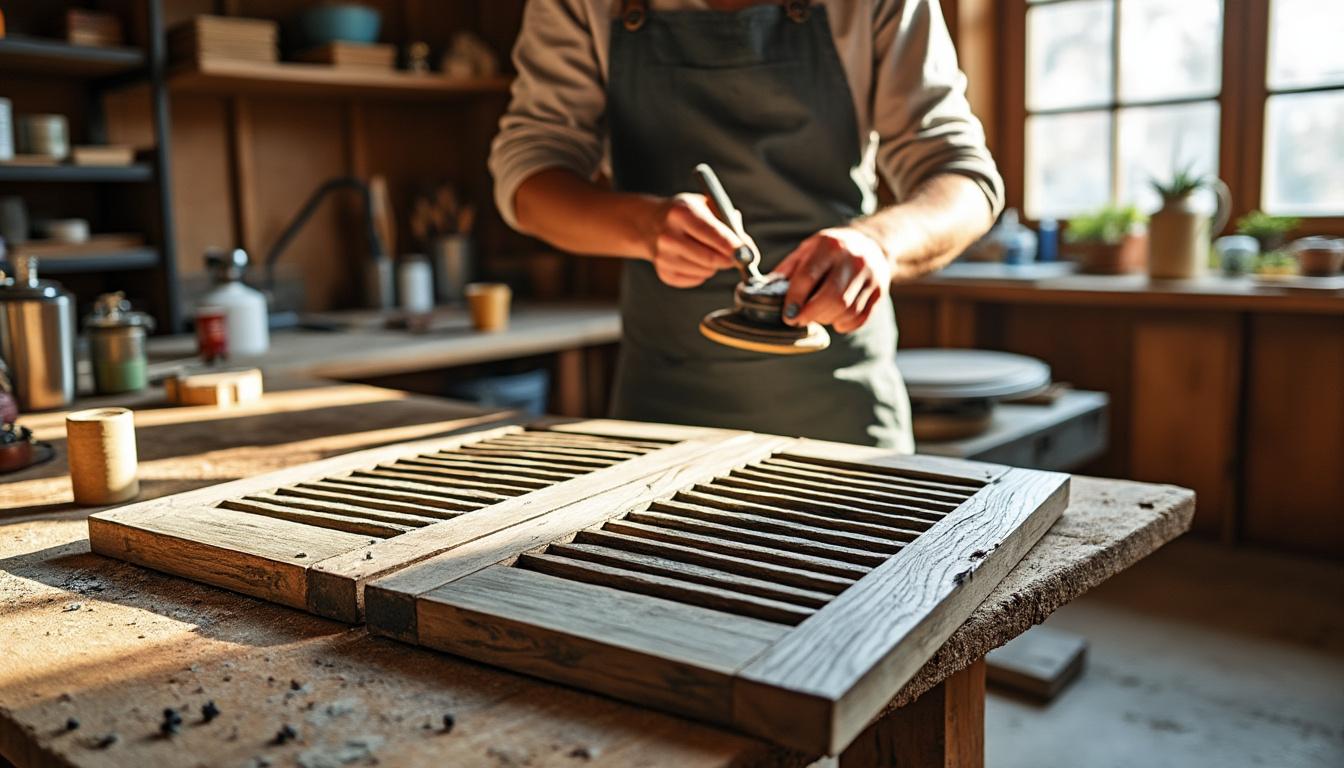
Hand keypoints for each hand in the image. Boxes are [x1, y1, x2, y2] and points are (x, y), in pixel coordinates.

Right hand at [645, 193, 747, 287]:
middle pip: (711, 258)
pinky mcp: (663, 273)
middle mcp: (669, 236)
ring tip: (708, 252)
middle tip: (736, 257)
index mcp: (681, 213)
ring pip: (706, 271)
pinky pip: (696, 280)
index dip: (735, 247)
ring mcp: (663, 257)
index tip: (747, 253)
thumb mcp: (704, 205)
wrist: (648, 224)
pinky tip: (695, 259)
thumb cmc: (684, 213)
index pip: (714, 235)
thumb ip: (729, 223)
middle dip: (729, 260)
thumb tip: (748, 249)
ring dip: (715, 265)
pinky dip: (702, 273)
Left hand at [773, 227, 890, 333]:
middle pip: (832, 298)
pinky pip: (860, 318)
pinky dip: (844, 325)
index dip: (795, 299)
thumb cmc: (831, 250)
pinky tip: (835, 319)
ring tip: (818, 315)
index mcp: (830, 246)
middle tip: (799, 319)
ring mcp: (870, 276)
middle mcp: (853, 259)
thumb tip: (764, 290)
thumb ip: (788, 269)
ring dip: (827, 320)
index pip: (809, 277)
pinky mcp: (880, 291)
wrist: (870, 244)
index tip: (787, 314)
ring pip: (847, 310)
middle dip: (811, 314)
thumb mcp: (807, 249)